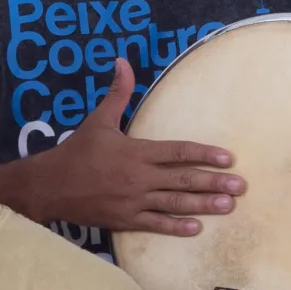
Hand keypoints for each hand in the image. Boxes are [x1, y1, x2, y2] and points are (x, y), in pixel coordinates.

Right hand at [42, 60, 243, 236]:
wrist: (49, 186)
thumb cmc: (76, 152)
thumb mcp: (98, 120)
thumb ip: (117, 93)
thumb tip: (122, 61)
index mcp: (136, 151)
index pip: (177, 152)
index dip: (204, 154)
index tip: (228, 158)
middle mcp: (138, 177)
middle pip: (183, 179)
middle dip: (214, 183)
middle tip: (241, 187)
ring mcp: (133, 200)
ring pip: (174, 203)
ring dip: (203, 205)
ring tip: (228, 206)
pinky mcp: (125, 219)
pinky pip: (155, 224)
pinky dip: (176, 227)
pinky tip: (196, 228)